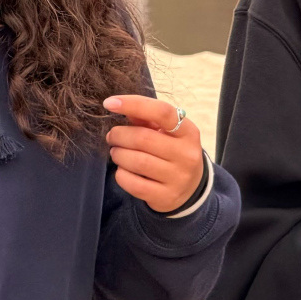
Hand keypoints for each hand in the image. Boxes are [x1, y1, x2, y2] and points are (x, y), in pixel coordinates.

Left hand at [103, 95, 204, 212]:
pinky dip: (121, 175)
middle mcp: (186, 154)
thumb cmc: (173, 152)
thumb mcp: (167, 133)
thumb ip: (146, 118)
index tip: (110, 103)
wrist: (190, 188)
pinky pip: (134, 184)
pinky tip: (122, 170)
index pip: (162, 112)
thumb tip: (120, 105)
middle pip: (143, 138)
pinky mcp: (166, 197)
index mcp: (188, 132)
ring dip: (118, 154)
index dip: (134, 104)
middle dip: (119, 135)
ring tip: (116, 152)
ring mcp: (178, 177)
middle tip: (112, 136)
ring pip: (137, 162)